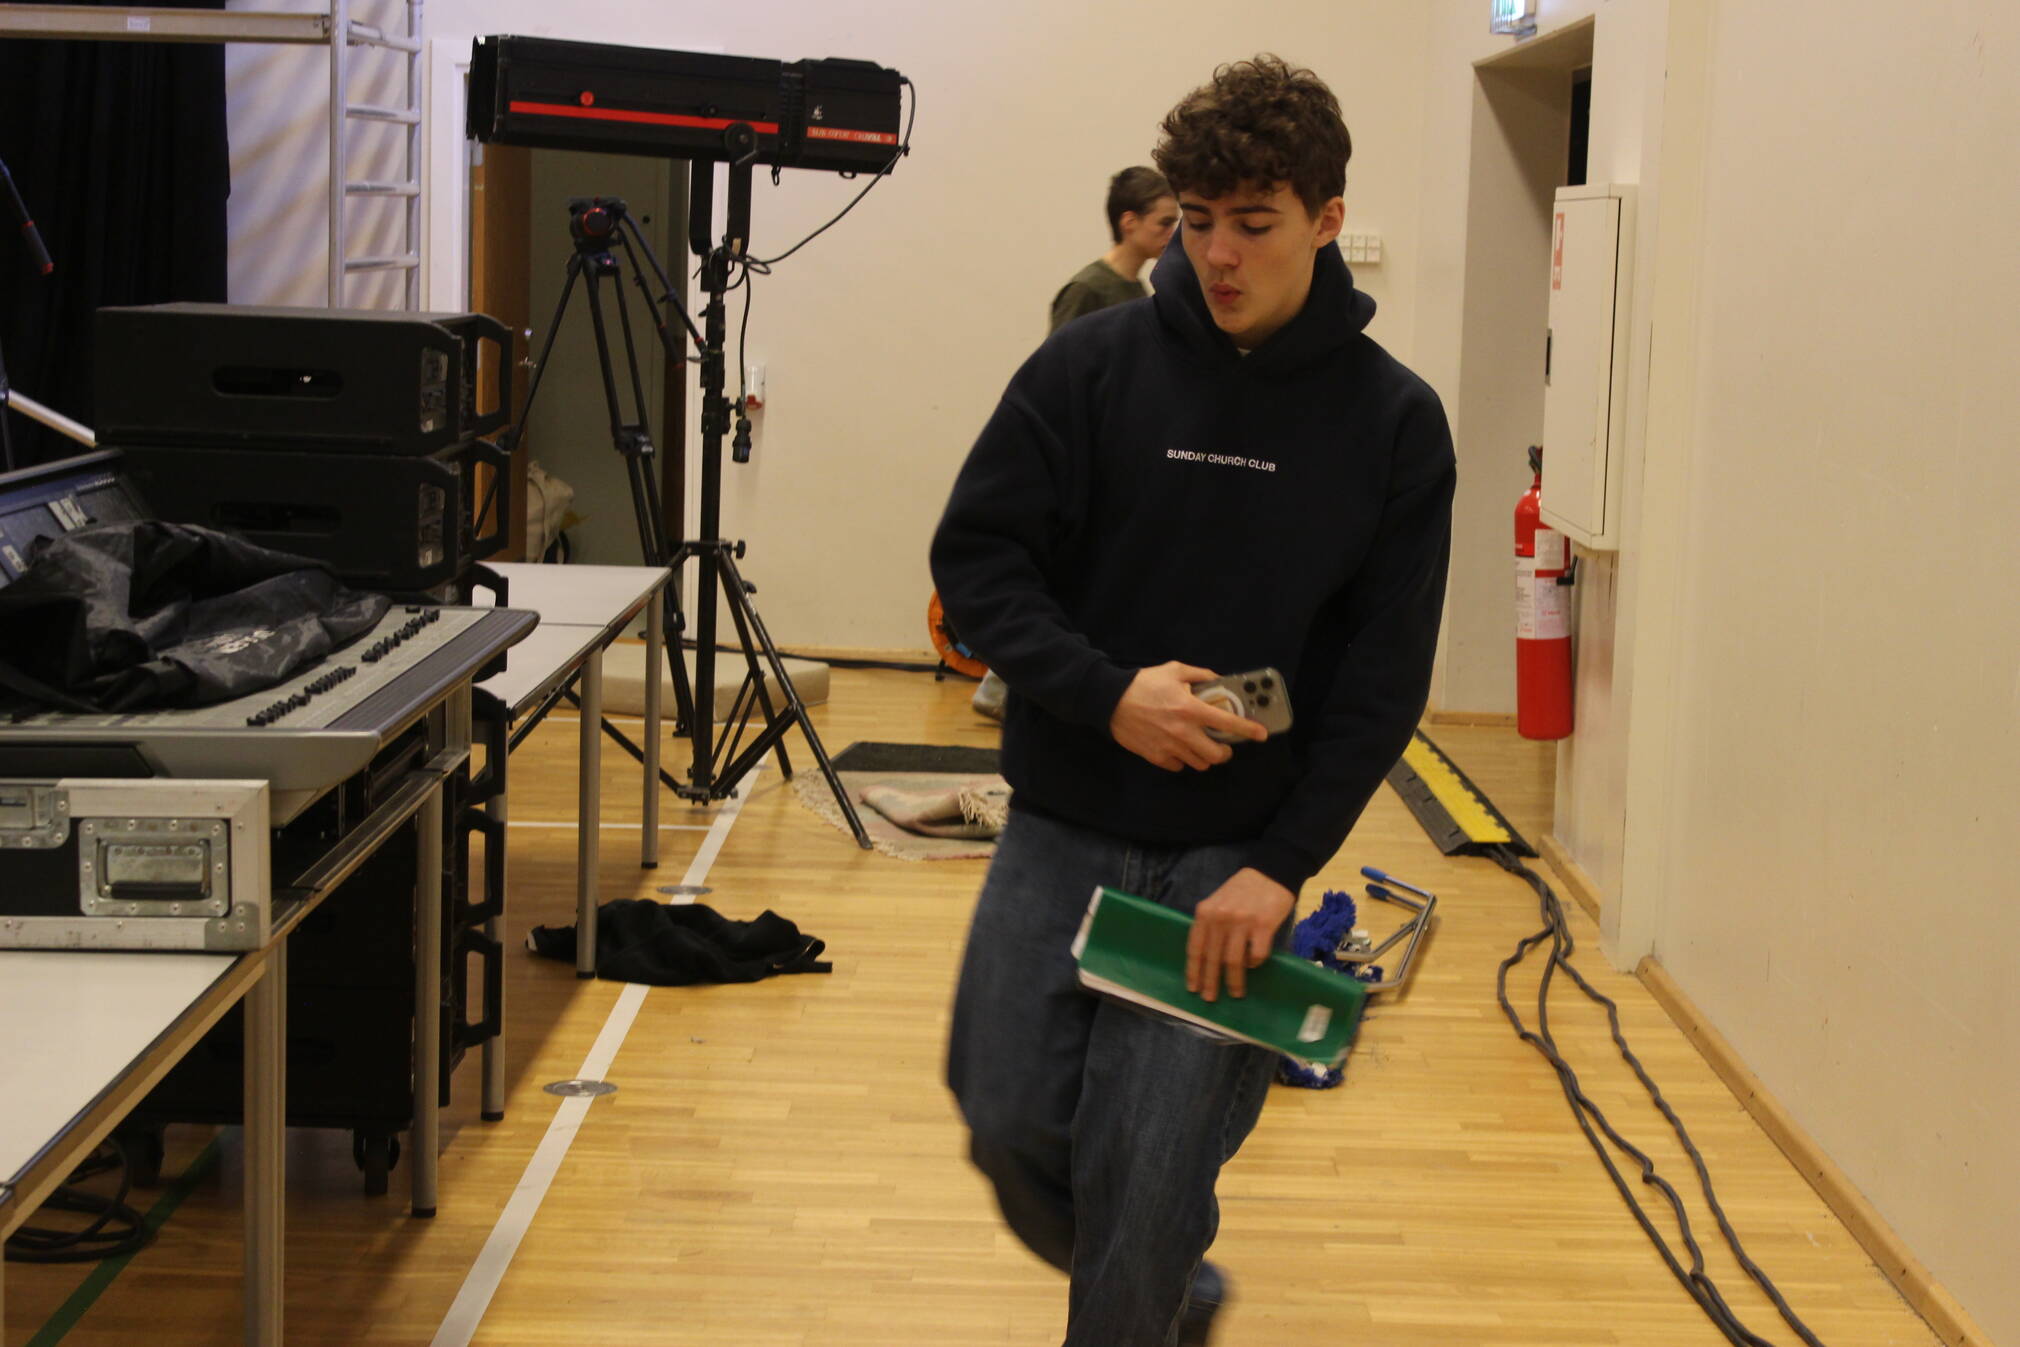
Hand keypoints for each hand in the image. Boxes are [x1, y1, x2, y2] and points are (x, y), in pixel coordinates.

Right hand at [1108, 662, 1267, 771]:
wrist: (1110, 701)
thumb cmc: (1143, 684)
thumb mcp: (1174, 670)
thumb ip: (1200, 675)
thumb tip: (1218, 680)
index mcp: (1191, 709)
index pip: (1228, 723)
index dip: (1248, 730)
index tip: (1261, 734)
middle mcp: (1184, 732)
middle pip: (1217, 755)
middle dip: (1225, 752)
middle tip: (1222, 744)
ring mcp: (1170, 747)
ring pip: (1200, 764)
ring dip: (1204, 757)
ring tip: (1200, 746)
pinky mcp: (1156, 757)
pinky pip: (1179, 766)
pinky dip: (1182, 760)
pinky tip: (1178, 749)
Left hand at [1186, 868, 1294, 1001]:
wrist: (1270, 872)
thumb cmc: (1242, 890)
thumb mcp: (1218, 902)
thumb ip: (1210, 925)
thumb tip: (1206, 959)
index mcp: (1205, 912)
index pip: (1195, 947)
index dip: (1194, 971)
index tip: (1193, 988)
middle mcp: (1220, 917)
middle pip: (1212, 958)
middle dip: (1210, 982)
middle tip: (1210, 998)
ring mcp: (1242, 922)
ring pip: (1233, 961)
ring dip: (1234, 981)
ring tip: (1235, 993)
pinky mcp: (1263, 925)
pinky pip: (1256, 954)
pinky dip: (1254, 964)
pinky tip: (1253, 965)